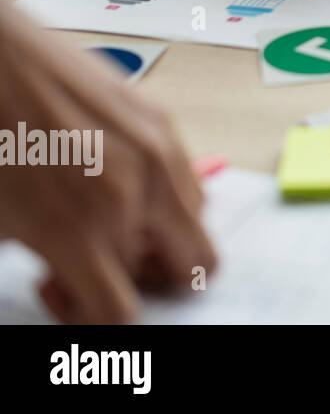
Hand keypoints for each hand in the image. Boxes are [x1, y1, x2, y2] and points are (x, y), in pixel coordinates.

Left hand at [0, 7, 216, 323]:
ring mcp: (158, 154)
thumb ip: (54, 258)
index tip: (73, 297)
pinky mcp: (163, 121)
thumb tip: (77, 273)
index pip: (121, 315)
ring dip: (163, 232)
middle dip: (154, 277)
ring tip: (111, 214)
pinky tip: (115, 174)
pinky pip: (188, 178)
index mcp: (81, 231)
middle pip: (193, 270)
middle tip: (108, 262)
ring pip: (198, 223)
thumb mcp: (1, 223)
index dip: (95, 320)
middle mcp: (135, 195)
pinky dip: (163, 192)